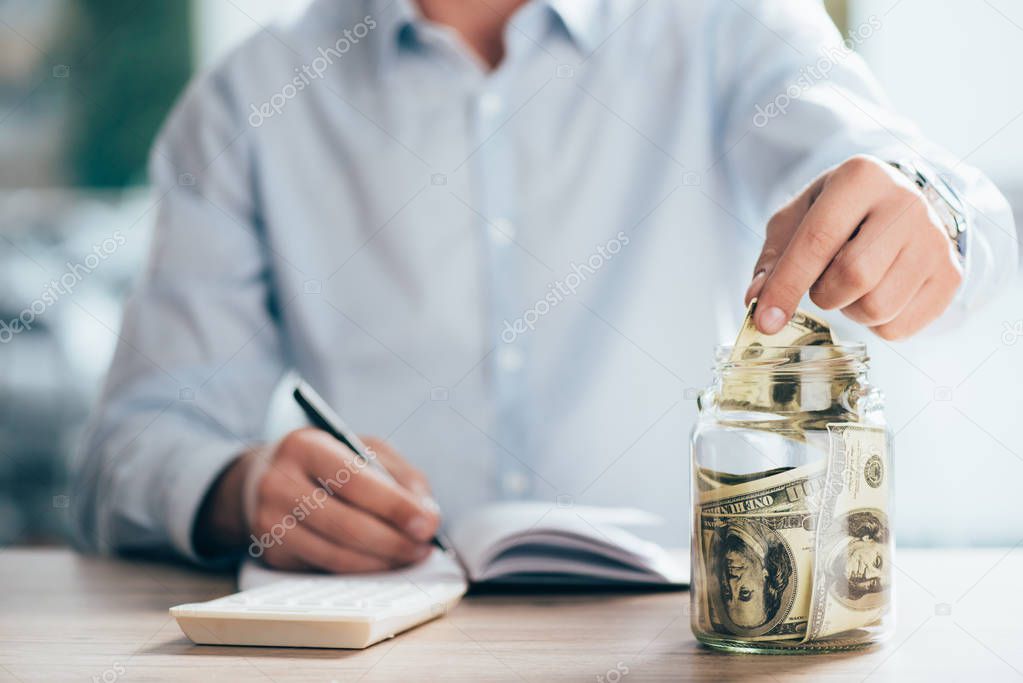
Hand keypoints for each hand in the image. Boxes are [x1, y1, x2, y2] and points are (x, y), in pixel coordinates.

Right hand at [195, 428, 438, 572]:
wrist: (263, 477)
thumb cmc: (326, 461)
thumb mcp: (361, 449)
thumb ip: (399, 475)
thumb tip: (426, 514)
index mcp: (305, 447)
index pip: (355, 481)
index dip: (395, 506)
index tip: (429, 523)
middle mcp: (279, 484)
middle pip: (345, 524)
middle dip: (394, 541)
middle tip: (425, 546)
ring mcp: (269, 522)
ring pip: (336, 555)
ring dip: (382, 561)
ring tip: (411, 555)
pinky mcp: (271, 553)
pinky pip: (325, 569)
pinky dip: (361, 570)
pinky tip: (382, 562)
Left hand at [745, 155, 962, 339]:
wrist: (896, 206)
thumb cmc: (837, 213)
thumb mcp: (797, 218)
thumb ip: (773, 258)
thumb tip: (756, 301)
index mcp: (861, 177)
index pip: (818, 240)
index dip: (786, 286)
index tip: (765, 320)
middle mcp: (906, 202)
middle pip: (854, 276)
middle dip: (824, 294)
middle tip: (822, 284)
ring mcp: (935, 238)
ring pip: (879, 307)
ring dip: (850, 310)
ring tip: (853, 284)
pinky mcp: (951, 273)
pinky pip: (900, 327)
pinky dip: (876, 324)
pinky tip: (877, 294)